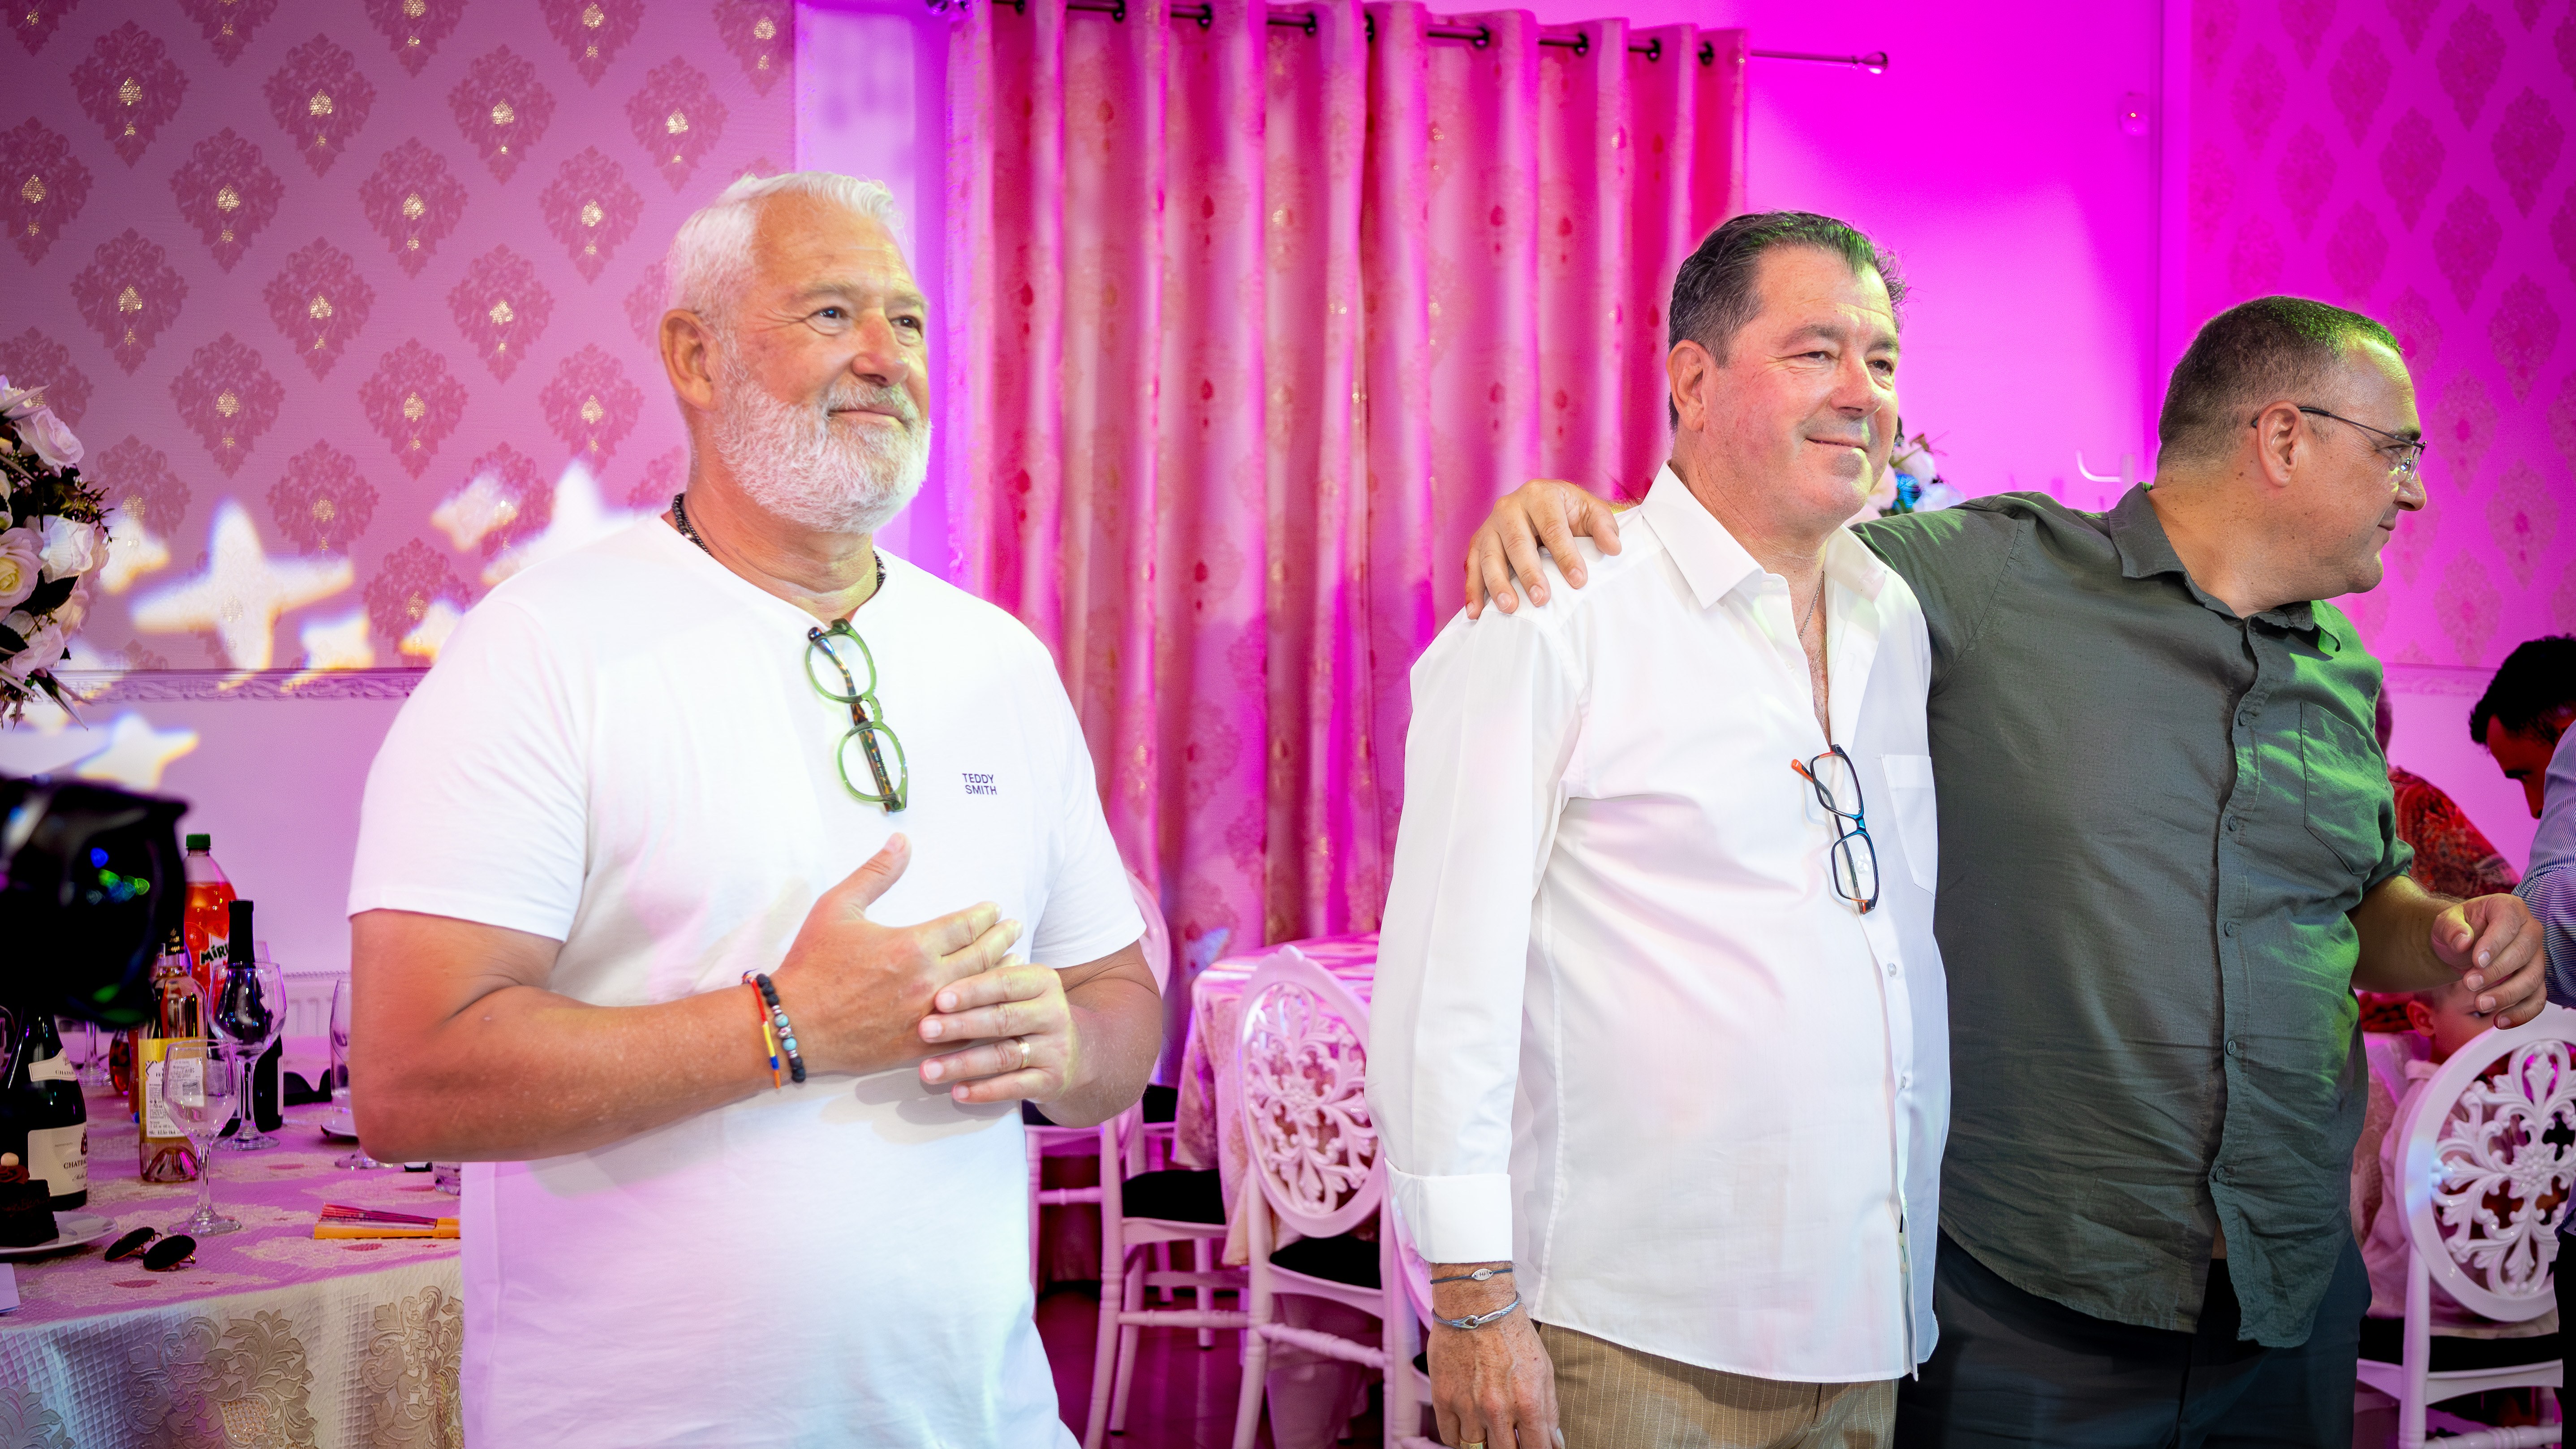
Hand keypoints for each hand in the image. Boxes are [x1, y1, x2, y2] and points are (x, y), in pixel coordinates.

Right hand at [767, 834, 1022, 1077]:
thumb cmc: (812, 964)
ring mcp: (928, 1016)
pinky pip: (965, 1032)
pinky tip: (993, 1008)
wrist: (793, 1025)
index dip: (985, 916)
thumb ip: (875, 874)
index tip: (994, 909)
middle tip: (1014, 929)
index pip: (966, 925)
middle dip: (1003, 939)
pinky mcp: (921, 1045)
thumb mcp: (837, 908)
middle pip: (982, 956)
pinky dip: (984, 1017)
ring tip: (1015, 961)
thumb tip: (902, 841)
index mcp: (912, 944)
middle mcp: (928, 980)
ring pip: (980, 993)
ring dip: (1001, 975)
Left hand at [915, 958, 1078, 1104]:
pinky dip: (984, 1091)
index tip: (939, 999)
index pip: (1004, 983)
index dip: (971, 991)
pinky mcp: (1052, 1080)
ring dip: (962, 1063)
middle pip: (1002, 1019)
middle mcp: (1053, 1013)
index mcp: (1043, 982)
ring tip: (928, 1070)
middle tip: (925, 1030)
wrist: (1073, 1052)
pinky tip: (957, 1091)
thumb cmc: (1026, 1014)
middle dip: (960, 1025)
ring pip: (1003, 1056)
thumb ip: (986, 983)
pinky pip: (1014, 1087)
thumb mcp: (1017, 991)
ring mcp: (1055, 1048)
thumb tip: (934, 980)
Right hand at [1427, 1277, 1557, 1448]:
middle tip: (1510, 1437)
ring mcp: (1468, 1405)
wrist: (1476, 1304)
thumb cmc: (1512, 1333)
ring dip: (1485, 1442)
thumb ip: (1550, 1410)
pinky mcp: (1443, 1398)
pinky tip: (1469, 1427)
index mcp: (1528, 1402)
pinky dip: (1460, 1439)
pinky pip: (1450, 1437)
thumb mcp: (1543, 1369)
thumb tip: (1554, 1442)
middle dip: (1510, 1448)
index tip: (1531, 1447)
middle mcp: (1497, 1408)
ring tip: (1489, 1428)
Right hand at [1465, 479, 1623, 618]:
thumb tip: (1613, 549)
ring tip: (1510, 608)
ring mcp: (1490, 525)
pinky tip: (1476, 613)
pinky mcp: (1478, 543)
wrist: (1541, 505)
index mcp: (1539, 494)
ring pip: (1489, 555)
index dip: (1565, 555)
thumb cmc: (1568, 513)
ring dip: (1497, 584)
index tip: (1579, 582)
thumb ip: (1603, 526)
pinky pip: (1471, 566)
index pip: (1552, 527)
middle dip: (1529, 572)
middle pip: (1517, 542)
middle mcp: (1509, 506)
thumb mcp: (1590, 512)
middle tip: (1542, 599)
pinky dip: (1472, 590)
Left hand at [2436, 893, 2544, 1027]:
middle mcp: (2530, 931)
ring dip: (2507, 995)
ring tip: (2480, 1004)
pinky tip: (2500, 1021)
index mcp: (2509, 909)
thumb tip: (2462, 941)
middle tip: (2469, 984)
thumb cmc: (2456, 930)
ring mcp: (2536, 957)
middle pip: (2523, 954)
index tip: (2476, 961)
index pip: (2508, 924)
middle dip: (2496, 972)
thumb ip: (2450, 928)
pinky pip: (2537, 999)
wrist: (2461, 945)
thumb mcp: (2445, 923)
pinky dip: (2522, 1013)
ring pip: (2533, 979)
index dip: (2494, 944)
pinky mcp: (2535, 980)